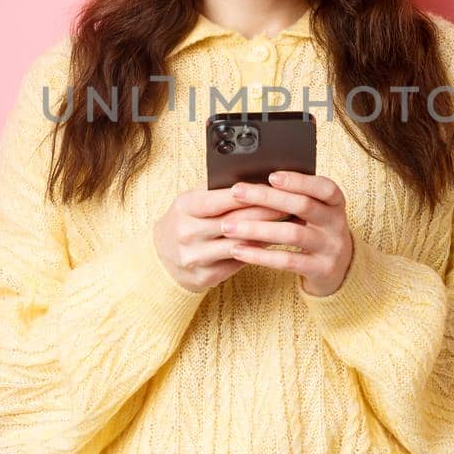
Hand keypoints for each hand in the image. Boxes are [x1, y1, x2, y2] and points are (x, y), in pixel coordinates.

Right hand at [153, 181, 291, 292]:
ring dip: (267, 234)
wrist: (161, 260)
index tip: (273, 188)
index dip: (247, 195)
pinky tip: (274, 243)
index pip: (219, 200)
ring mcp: (195, 257)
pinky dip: (258, 252)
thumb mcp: (191, 201)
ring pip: (240, 244)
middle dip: (266, 213)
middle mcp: (187, 233)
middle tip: (292, 205)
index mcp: (184, 208)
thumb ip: (215, 190)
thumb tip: (251, 177)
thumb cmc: (184, 222)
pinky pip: (239, 262)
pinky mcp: (205, 276)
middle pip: (234, 222)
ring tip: (289, 224)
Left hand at [218, 171, 353, 296]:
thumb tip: (253, 182)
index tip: (271, 176)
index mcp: (335, 203)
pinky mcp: (321, 270)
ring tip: (228, 226)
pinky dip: (260, 255)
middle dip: (267, 198)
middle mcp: (337, 223)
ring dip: (257, 228)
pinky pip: (287, 261)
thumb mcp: (313, 213)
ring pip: (292, 234)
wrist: (337, 270)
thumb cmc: (314, 231)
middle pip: (303, 205)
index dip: (299, 181)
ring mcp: (331, 248)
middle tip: (236, 192)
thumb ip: (293, 197)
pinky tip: (238, 250)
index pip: (324, 187)